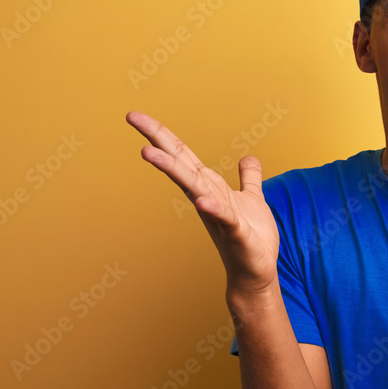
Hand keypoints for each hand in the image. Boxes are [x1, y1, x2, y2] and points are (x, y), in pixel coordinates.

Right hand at [126, 111, 279, 295]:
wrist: (256, 272)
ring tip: (148, 152)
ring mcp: (219, 215)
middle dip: (158, 140)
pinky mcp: (236, 233)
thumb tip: (248, 157)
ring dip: (173, 170)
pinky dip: (214, 208)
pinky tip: (202, 201)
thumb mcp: (251, 199)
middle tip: (131, 117)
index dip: (162, 134)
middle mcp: (208, 198)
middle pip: (181, 164)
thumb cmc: (251, 237)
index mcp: (210, 187)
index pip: (183, 155)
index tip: (135, 116)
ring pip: (194, 187)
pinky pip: (224, 217)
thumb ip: (249, 178)